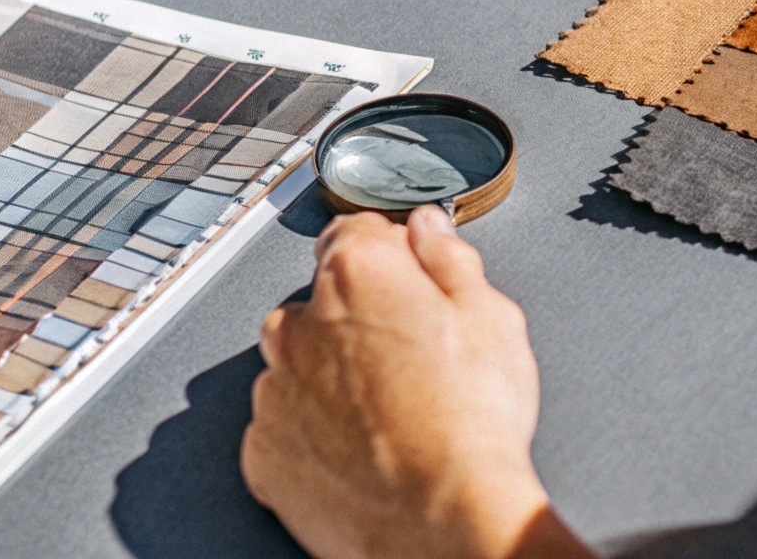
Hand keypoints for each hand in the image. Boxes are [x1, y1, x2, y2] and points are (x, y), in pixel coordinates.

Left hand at [242, 205, 592, 558]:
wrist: (441, 523)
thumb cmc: (470, 425)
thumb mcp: (492, 319)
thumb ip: (450, 260)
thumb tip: (430, 232)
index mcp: (356, 274)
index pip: (359, 231)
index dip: (396, 253)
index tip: (414, 273)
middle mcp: (300, 324)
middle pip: (324, 298)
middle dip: (361, 315)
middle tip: (416, 353)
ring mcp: (275, 390)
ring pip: (300, 362)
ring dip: (334, 373)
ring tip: (395, 408)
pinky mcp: (264, 451)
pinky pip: (285, 422)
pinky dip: (315, 429)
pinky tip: (366, 444)